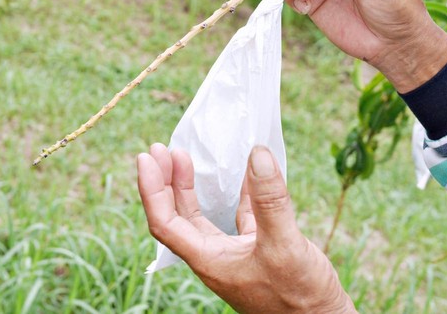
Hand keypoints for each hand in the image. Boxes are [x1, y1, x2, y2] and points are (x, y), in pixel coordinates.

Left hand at [137, 143, 355, 313]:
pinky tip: (244, 174)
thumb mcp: (283, 244)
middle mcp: (214, 256)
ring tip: (183, 156)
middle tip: (159, 149)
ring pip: (200, 216)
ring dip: (188, 187)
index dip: (152, 189)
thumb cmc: (299, 296)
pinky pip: (238, 215)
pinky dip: (236, 193)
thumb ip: (269, 200)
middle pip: (176, 216)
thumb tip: (258, 155)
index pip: (165, 222)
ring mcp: (234, 253)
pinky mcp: (256, 249)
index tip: (147, 157)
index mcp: (208, 260)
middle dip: (165, 181)